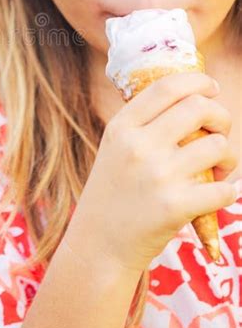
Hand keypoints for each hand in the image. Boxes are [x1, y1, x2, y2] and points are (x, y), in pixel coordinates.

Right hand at [74, 72, 237, 272]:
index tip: (212, 88)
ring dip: (228, 158)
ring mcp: (158, 176)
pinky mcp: (176, 207)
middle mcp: (139, 146)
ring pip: (218, 146)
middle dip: (221, 117)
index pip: (167, 87)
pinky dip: (228, 192)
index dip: (198, 82)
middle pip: (199, 108)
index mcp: (122, 127)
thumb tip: (191, 99)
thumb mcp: (114, 148)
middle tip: (219, 131)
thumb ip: (143, 124)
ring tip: (217, 171)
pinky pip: (224, 189)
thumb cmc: (113, 193)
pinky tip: (217, 195)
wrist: (99, 245)